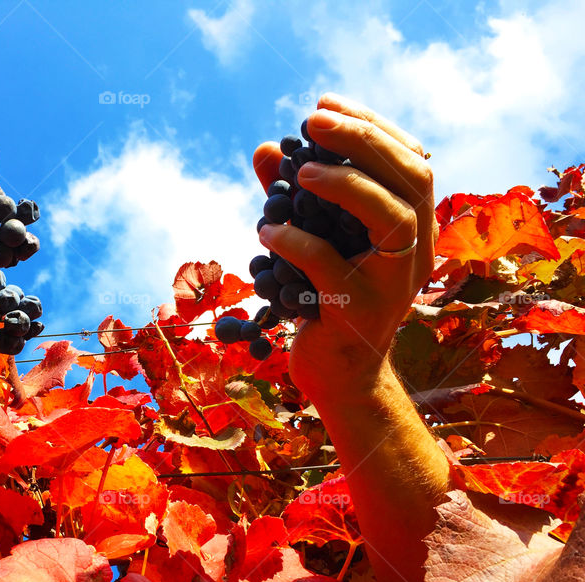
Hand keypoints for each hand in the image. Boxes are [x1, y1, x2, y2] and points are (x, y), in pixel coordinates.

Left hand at [252, 93, 436, 397]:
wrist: (340, 378)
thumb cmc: (325, 302)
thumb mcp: (310, 243)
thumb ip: (292, 197)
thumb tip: (266, 147)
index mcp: (413, 227)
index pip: (412, 159)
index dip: (372, 125)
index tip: (325, 103)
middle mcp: (416, 252)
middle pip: (411, 178)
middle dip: (362, 139)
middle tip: (312, 118)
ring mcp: (394, 285)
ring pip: (393, 219)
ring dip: (347, 185)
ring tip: (300, 172)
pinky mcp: (360, 315)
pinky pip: (332, 269)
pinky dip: (297, 243)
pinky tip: (266, 229)